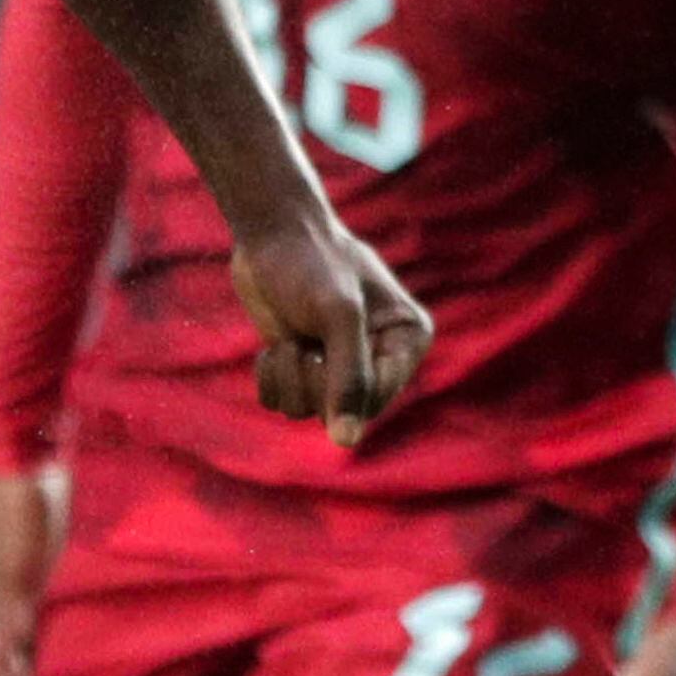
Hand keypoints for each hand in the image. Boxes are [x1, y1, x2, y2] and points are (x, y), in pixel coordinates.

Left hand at [229, 211, 430, 446]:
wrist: (270, 234)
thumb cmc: (312, 263)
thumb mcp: (338, 315)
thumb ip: (349, 378)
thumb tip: (346, 442)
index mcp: (406, 340)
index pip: (378, 397)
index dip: (343, 388)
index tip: (320, 355)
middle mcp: (378, 357)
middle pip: (345, 412)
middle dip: (313, 382)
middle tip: (302, 346)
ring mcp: (338, 364)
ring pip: (310, 411)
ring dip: (289, 379)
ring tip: (289, 342)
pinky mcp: (303, 366)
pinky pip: (284, 403)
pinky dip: (272, 378)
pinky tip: (274, 348)